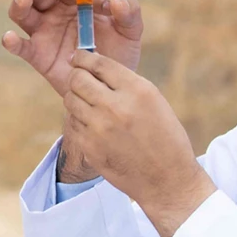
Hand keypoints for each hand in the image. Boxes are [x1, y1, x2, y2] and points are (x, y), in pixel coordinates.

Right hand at [1, 0, 142, 95]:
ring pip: (23, 13)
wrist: (110, 87)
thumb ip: (130, 13)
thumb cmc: (120, 53)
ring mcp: (44, 33)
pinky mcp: (37, 55)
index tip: (93, 3)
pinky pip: (21, 47)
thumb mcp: (131, 32)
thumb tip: (116, 0)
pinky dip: (11, 42)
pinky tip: (10, 38)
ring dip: (20, 3)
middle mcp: (56, 13)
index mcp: (78, 2)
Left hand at [63, 52, 213, 236]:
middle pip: (78, 79)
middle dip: (76, 75)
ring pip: (70, 99)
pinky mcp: (89, 147)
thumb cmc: (164, 136)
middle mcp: (115, 107)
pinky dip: (79, 120)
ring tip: (89, 103)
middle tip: (79, 78)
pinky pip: (73, 122)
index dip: (84, 57)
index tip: (78, 56)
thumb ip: (125, 83)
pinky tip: (93, 125)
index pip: (99, 63)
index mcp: (137, 91)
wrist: (166, 179)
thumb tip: (94, 67)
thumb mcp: (153, 101)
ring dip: (76, 97)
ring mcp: (99, 128)